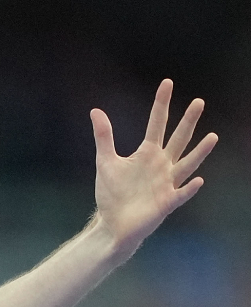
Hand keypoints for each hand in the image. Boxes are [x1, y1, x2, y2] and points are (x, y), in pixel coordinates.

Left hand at [91, 79, 216, 250]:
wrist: (113, 224)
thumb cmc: (113, 194)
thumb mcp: (105, 162)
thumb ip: (104, 137)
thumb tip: (95, 111)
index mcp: (147, 154)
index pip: (156, 124)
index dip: (161, 104)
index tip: (167, 83)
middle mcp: (161, 165)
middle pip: (177, 139)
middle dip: (187, 121)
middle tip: (198, 101)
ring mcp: (166, 183)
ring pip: (187, 164)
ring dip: (199, 152)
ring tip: (212, 137)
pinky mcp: (166, 203)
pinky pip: (181, 194)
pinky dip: (189, 188)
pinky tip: (198, 180)